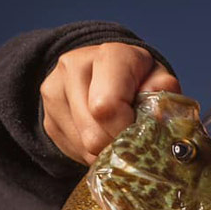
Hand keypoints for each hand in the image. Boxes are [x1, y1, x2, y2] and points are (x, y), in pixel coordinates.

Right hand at [40, 42, 180, 164]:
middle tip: (131, 142)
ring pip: (83, 146)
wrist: (102, 73)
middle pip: (94, 133)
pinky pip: (73, 151)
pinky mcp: (48, 117)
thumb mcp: (157, 79)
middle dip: (117, 146)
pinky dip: (92, 154)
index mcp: (109, 55)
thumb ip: (162, 92)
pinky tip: (102, 138)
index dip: (125, 130)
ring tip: (117, 138)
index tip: (137, 134)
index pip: (107, 106)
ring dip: (105, 152)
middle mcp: (74, 66)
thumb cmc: (138, 80)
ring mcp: (55, 91)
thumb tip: (158, 114)